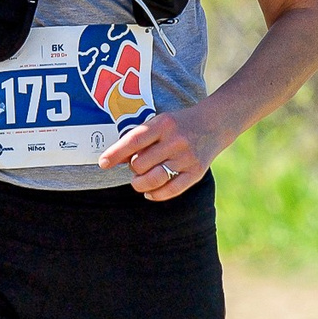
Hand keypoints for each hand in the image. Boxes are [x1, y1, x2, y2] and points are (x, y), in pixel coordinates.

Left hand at [99, 107, 222, 200]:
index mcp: (163, 124)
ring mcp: (187, 158)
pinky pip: (171, 190)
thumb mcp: (159, 123)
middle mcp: (176, 141)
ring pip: (154, 179)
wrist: (214, 123)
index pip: (134, 141)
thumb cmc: (178, 125)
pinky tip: (150, 192)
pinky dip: (156, 194)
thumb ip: (138, 139)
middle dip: (133, 168)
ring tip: (139, 181)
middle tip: (136, 166)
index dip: (115, 154)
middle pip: (141, 164)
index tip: (103, 163)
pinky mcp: (196, 172)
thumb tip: (113, 159)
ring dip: (140, 184)